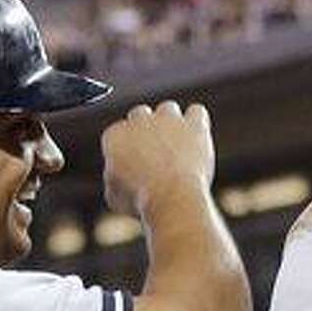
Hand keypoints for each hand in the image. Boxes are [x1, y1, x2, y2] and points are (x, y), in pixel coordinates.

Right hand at [101, 101, 214, 217]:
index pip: (119, 133)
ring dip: (172, 124)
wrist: (172, 199)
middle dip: (147, 132)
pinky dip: (197, 123)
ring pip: (168, 109)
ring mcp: (168, 120)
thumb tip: (118, 173)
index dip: (129, 150)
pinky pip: (197, 112)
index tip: (136, 166)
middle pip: (141, 115)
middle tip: (157, 157)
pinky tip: (196, 138)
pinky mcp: (194, 126)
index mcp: (115, 135)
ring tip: (177, 150)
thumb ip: (114, 176)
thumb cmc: (143, 202)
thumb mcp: (115, 196)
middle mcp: (139, 120)